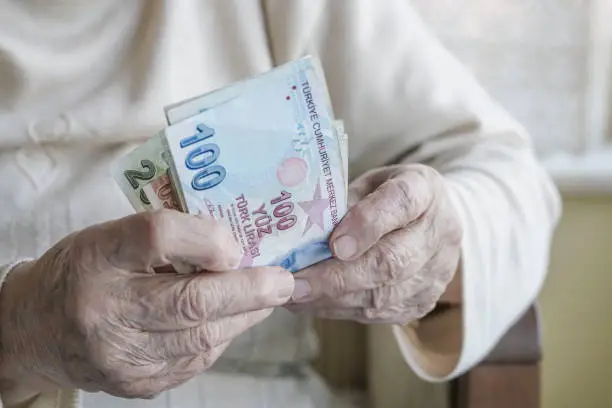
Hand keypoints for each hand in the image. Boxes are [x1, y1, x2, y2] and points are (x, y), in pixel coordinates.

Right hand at [0, 210, 293, 399]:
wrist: (37, 330)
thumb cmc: (86, 270)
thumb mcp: (116, 236)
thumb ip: (171, 237)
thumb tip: (235, 252)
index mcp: (100, 256)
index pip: (158, 236)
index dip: (207, 239)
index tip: (236, 244)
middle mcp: (106, 310)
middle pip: (190, 301)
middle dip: (249, 292)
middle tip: (284, 281)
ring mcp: (121, 355)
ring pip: (202, 339)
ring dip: (244, 316)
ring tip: (267, 297)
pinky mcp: (136, 383)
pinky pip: (195, 360)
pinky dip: (222, 337)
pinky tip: (231, 320)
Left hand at [288, 164, 461, 324]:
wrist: (433, 221)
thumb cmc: (387, 196)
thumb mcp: (367, 183)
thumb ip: (343, 203)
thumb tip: (300, 236)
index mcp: (424, 189)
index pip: (402, 203)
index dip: (368, 224)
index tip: (334, 244)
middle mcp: (439, 232)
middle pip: (392, 261)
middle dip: (338, 277)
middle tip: (296, 284)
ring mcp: (436, 272)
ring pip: (383, 295)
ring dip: (333, 299)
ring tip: (294, 296)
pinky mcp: (423, 302)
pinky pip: (379, 312)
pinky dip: (340, 310)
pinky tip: (311, 304)